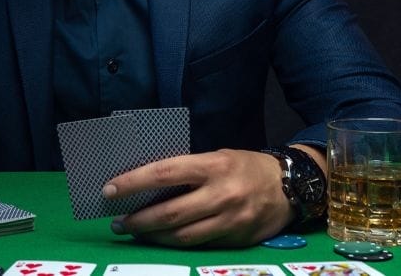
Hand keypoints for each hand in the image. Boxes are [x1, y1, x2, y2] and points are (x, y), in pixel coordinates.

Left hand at [102, 149, 295, 247]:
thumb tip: (148, 182)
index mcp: (213, 166)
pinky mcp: (236, 240)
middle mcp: (222, 195)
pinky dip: (176, 243)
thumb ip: (188, 170)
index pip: (164, 173)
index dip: (133, 183)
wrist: (291, 186)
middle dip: (138, 220)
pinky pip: (200, 245)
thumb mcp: (218, 156)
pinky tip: (162, 238)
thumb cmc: (246, 166)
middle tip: (117, 222)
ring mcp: (230, 221)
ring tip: (134, 231)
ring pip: (182, 236)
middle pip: (170, 213)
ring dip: (153, 236)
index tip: (109, 190)